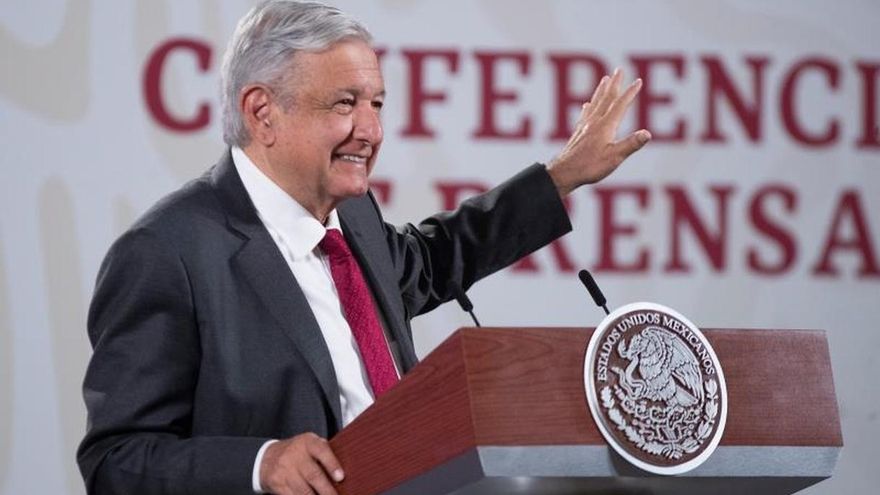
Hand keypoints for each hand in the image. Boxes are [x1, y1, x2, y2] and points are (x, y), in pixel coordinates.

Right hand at [260, 433, 343, 494]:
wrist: (267, 457)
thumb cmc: (296, 452)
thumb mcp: (310, 444)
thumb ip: (325, 452)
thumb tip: (344, 470)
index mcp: (307, 442)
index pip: (322, 451)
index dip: (332, 464)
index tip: (340, 477)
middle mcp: (295, 454)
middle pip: (313, 475)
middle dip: (327, 490)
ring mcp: (285, 470)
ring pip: (303, 490)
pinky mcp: (278, 484)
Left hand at [546, 68, 651, 196]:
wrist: (564, 173)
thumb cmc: (589, 167)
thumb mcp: (614, 158)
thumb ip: (631, 144)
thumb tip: (647, 133)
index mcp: (606, 126)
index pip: (620, 105)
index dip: (630, 93)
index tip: (638, 81)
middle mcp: (594, 122)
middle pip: (606, 99)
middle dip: (614, 84)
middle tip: (619, 70)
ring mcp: (585, 127)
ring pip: (595, 104)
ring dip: (601, 91)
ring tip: (604, 80)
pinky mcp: (578, 134)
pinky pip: (585, 115)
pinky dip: (589, 107)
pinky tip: (587, 105)